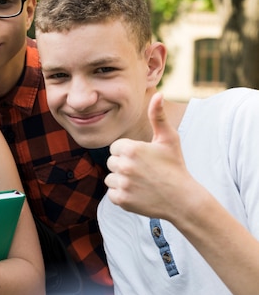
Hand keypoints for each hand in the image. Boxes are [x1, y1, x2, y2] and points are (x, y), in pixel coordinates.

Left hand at [105, 92, 196, 219]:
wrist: (183, 200)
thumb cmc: (175, 166)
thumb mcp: (169, 139)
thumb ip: (158, 116)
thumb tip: (158, 94)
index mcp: (131, 149)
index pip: (116, 148)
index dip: (129, 153)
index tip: (144, 159)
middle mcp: (124, 166)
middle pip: (111, 162)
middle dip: (124, 166)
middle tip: (144, 171)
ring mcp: (122, 184)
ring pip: (110, 178)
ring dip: (122, 181)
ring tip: (142, 182)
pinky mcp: (121, 200)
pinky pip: (111, 193)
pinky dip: (122, 195)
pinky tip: (139, 194)